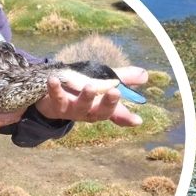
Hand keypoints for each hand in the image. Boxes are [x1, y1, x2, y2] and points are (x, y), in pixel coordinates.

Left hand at [32, 66, 146, 126]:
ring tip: (90, 87)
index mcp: (102, 108)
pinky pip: (56, 97)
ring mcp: (73, 110)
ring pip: (81, 106)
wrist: (51, 98)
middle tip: (116, 92)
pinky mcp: (55, 104)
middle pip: (101, 112)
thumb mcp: (103, 82)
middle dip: (109, 103)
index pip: (118, 114)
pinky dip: (55, 89)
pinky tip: (54, 80)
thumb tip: (145, 75)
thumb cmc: (81, 90)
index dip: (127, 118)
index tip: (137, 120)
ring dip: (87, 97)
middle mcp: (89, 112)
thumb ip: (123, 78)